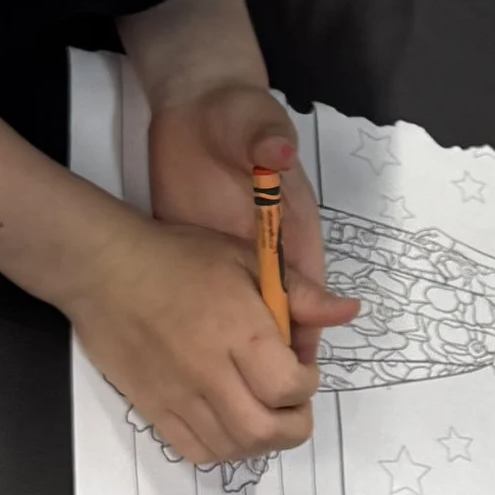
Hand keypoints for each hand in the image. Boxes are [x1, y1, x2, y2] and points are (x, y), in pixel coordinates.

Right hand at [69, 209, 322, 467]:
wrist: (105, 270)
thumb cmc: (180, 259)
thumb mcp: (249, 259)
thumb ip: (302, 293)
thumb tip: (350, 310)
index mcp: (240, 334)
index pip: (288, 388)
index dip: (306, 385)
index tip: (301, 368)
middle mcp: (210, 373)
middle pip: (265, 432)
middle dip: (293, 424)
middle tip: (291, 402)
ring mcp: (179, 396)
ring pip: (232, 449)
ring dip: (260, 440)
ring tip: (262, 412)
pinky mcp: (153, 408)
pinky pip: (195, 451)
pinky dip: (222, 448)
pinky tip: (228, 423)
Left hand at [144, 83, 359, 367]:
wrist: (198, 103)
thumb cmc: (238, 116)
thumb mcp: (256, 125)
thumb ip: (268, 140)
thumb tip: (279, 150)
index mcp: (292, 229)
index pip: (307, 291)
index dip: (304, 330)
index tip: (293, 368)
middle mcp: (268, 253)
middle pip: (279, 318)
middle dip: (272, 358)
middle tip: (252, 390)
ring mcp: (233, 259)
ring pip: (246, 322)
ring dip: (240, 354)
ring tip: (221, 388)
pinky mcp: (201, 259)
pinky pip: (210, 307)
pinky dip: (204, 336)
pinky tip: (187, 361)